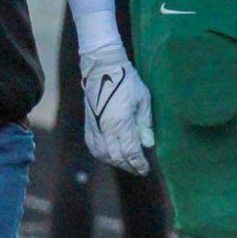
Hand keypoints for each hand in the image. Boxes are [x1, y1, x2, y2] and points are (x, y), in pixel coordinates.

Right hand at [80, 44, 154, 174]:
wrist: (103, 68)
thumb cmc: (127, 81)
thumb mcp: (143, 99)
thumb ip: (145, 122)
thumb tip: (148, 142)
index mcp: (121, 123)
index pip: (131, 152)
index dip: (139, 163)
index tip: (145, 169)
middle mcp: (106, 128)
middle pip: (117, 157)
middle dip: (128, 166)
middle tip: (138, 170)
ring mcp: (95, 127)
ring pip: (103, 154)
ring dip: (115, 162)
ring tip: (125, 164)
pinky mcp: (89, 123)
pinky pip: (93, 146)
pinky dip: (101, 155)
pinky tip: (109, 155)